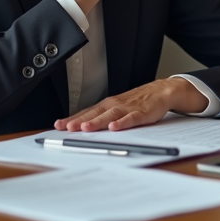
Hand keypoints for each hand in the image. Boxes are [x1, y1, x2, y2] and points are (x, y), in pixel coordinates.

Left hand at [54, 77, 207, 131]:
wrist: (162, 91)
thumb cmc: (138, 102)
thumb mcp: (117, 108)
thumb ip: (102, 117)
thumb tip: (82, 128)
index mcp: (107, 105)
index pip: (86, 113)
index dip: (72, 119)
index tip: (58, 126)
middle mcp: (115, 105)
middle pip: (94, 114)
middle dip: (79, 121)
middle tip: (66, 129)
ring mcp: (128, 108)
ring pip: (110, 115)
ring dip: (97, 122)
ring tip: (86, 128)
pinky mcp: (142, 112)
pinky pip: (131, 118)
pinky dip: (122, 122)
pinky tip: (115, 127)